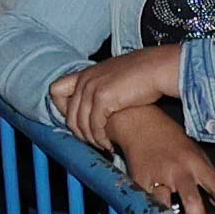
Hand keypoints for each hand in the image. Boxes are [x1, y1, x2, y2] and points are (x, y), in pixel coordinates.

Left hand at [53, 42, 181, 149]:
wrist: (158, 68)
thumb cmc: (145, 73)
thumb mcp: (116, 76)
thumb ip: (103, 86)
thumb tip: (103, 104)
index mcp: (86, 73)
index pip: (55, 91)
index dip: (62, 109)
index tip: (79, 120)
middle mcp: (85, 80)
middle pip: (69, 114)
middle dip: (80, 133)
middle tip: (92, 141)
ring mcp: (92, 89)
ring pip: (80, 123)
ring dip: (91, 139)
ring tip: (102, 145)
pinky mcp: (103, 98)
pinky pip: (94, 126)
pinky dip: (101, 138)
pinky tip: (109, 143)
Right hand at [108, 111, 214, 213]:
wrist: (139, 125)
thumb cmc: (171, 140)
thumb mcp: (196, 154)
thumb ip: (207, 178)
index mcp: (196, 163)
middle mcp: (178, 171)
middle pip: (191, 201)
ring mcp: (157, 177)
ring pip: (165, 207)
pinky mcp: (138, 183)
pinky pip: (147, 205)